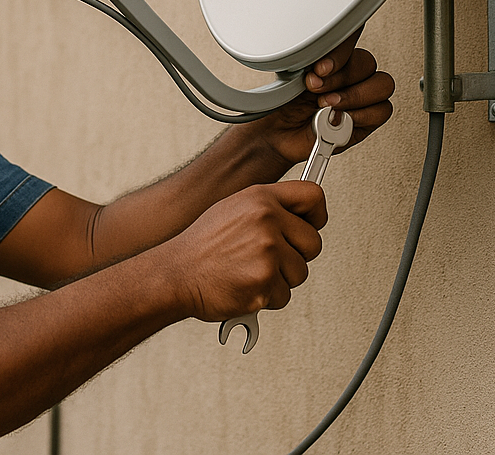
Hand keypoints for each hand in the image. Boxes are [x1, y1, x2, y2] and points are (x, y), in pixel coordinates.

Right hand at [161, 181, 325, 320]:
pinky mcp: (264, 282)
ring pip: (300, 273)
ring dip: (281, 279)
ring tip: (251, 271)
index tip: (312, 224)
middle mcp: (266, 220)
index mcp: (260, 198)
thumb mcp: (233, 209)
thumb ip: (267, 209)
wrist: (176, 274)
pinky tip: (246, 285)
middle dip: (298, 256)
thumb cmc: (203, 246)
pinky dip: (268, 297)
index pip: (313, 196)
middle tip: (272, 259)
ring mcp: (266, 251)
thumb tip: (299, 216)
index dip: (317, 214)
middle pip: (313, 242)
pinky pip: (285, 296)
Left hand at [260, 30, 394, 170]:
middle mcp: (350, 74)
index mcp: (332, 57)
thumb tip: (316, 55)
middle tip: (316, 89)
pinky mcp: (368, 119)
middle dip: (340, 77)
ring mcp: (362, 95)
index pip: (351, 39)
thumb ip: (306, 62)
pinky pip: (382, 110)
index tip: (320, 68)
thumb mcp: (289, 75)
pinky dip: (359, 115)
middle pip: (367, 62)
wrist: (280, 133)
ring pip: (382, 84)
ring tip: (327, 105)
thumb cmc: (285, 104)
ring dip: (353, 95)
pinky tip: (339, 119)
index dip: (340, 52)